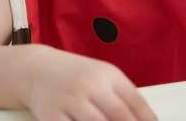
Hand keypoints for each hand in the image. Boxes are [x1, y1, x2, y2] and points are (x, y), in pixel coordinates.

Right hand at [23, 45, 155, 120]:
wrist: (39, 70)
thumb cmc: (79, 76)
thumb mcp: (103, 76)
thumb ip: (121, 95)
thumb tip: (143, 118)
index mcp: (108, 75)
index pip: (134, 100)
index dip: (147, 117)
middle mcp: (90, 86)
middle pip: (118, 114)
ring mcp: (70, 101)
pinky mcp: (51, 116)